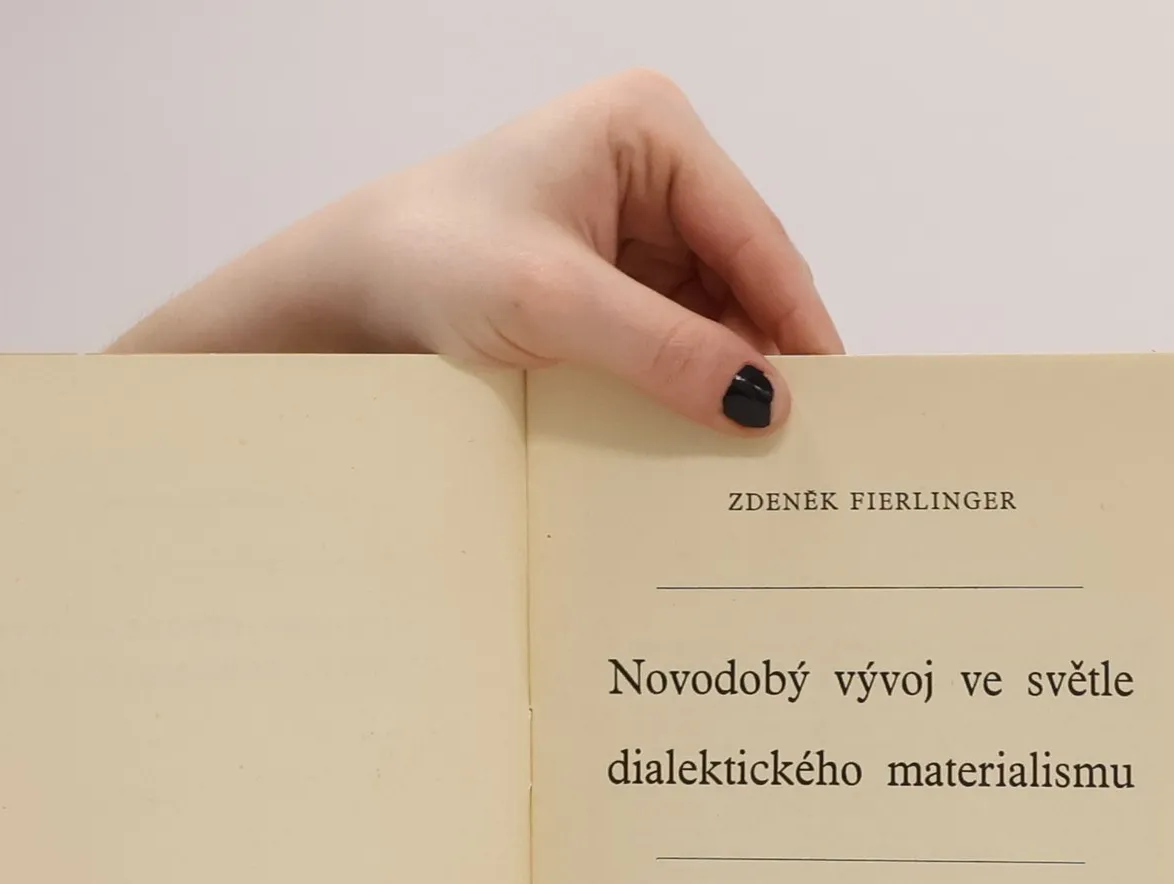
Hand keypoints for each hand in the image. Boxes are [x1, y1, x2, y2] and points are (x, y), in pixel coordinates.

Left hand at [113, 70, 840, 432]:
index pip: (755, 236)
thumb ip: (664, 350)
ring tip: (747, 463)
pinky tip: (692, 444)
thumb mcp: (553, 305)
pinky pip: (666, 342)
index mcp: (651, 130)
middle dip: (761, 359)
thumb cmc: (428, 262)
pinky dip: (679, 391)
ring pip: (708, 318)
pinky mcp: (603, 286)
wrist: (342, 297)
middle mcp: (651, 170)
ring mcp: (629, 229)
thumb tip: (763, 404)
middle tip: (797, 449)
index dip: (797, 322)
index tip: (831, 402)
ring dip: (719, 384)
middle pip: (741, 279)